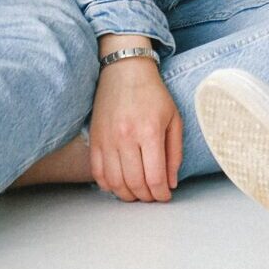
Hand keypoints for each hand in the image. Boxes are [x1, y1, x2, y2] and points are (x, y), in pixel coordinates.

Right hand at [89, 43, 181, 201]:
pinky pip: (98, 173)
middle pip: (134, 184)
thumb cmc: (153, 93)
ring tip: (138, 193)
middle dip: (146, 197)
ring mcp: (107, 140)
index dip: (161, 194)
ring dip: (128, 195)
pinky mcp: (94, 139)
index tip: (165, 196)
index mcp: (149, 131)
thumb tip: (171, 183)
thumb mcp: (174, 119)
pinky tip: (119, 184)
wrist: (124, 71)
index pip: (154, 177)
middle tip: (153, 196)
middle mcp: (126, 137)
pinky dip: (108, 185)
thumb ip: (174, 153)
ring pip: (115, 182)